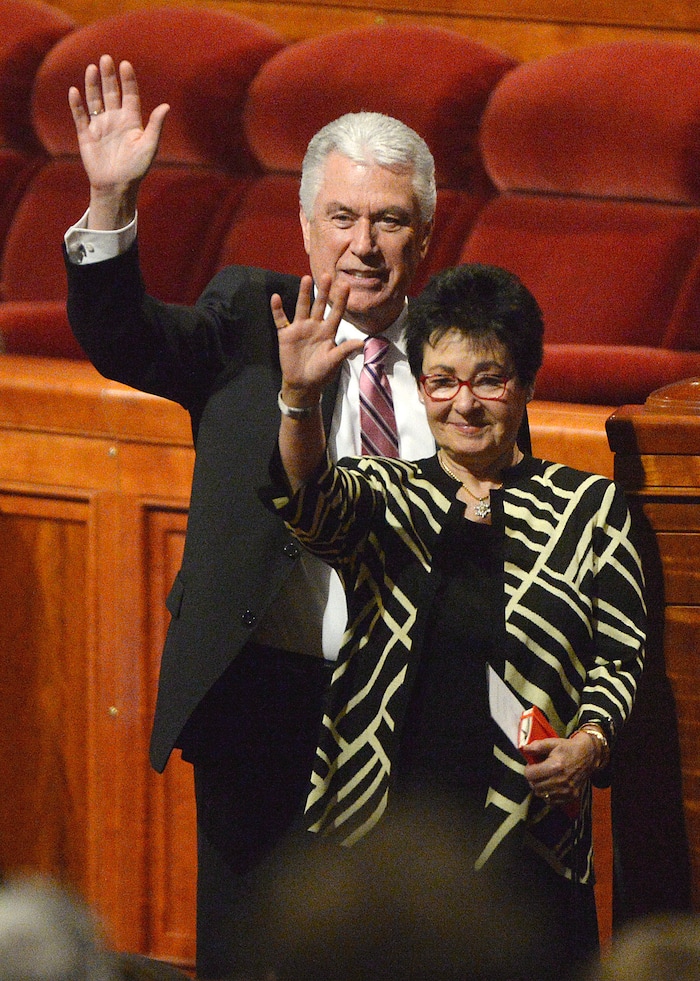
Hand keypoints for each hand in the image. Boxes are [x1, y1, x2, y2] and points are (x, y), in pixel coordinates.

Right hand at [68, 55, 169, 228]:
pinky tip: (75, 91)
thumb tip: (166, 106)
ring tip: (92, 68)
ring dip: (92, 85)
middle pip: (111, 92)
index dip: (127, 80)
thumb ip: (155, 126)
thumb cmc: (136, 169)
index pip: (129, 95)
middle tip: (106, 59)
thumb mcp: (149, 146)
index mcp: (131, 121)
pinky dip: (77, 104)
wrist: (117, 187)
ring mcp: (100, 126)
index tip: (125, 64)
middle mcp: (115, 120)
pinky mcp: (86, 135)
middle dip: (108, 76)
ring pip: (95, 100)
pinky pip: (80, 116)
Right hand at [272, 274, 363, 404]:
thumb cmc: (321, 373)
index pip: (336, 312)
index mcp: (328, 332)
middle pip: (320, 305)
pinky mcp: (286, 334)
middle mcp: (315, 326)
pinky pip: (281, 319)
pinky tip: (275, 298)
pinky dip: (277, 309)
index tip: (346, 285)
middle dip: (324, 291)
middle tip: (327, 275)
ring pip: (302, 307)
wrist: (303, 384)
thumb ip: (345, 351)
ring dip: (304, 294)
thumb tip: (361, 343)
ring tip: (306, 278)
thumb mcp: (334, 362)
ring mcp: (300, 329)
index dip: (341, 300)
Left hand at [523, 735, 597, 808]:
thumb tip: (524, 749)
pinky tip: (551, 785)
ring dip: (539, 787)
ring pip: (542, 795)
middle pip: (535, 786)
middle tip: (537, 772)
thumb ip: (537, 746)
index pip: (530, 775)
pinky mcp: (571, 797)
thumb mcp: (553, 743)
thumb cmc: (568, 748)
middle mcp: (561, 781)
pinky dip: (548, 795)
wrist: (588, 756)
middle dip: (533, 779)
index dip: (528, 769)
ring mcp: (567, 791)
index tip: (532, 766)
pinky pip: (552, 802)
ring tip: (544, 778)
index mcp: (555, 766)